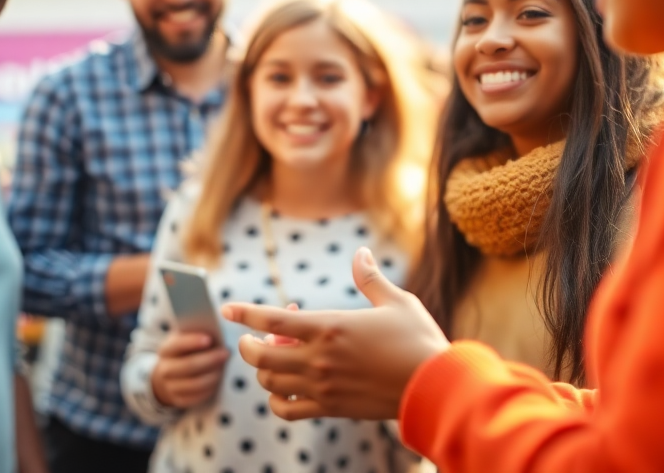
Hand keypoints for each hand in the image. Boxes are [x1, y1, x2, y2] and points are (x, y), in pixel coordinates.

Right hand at [150, 331, 228, 408]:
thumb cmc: (185, 352)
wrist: (170, 374)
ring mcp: (170, 386)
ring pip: (194, 384)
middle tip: (226, 353)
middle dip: (209, 359)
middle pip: (188, 365)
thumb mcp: (187, 339)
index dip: (192, 342)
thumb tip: (217, 337)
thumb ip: (198, 336)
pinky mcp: (179, 400)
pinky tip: (217, 381)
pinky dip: (209, 389)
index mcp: (166, 350)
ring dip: (212, 376)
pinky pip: (196, 397)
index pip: (177, 345)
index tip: (209, 339)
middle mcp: (165, 369)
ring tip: (223, 368)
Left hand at [222, 247, 449, 420]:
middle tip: (255, 337)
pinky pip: (287, 411)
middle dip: (248, 345)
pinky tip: (285, 390)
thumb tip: (360, 252)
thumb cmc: (419, 340)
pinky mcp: (331, 408)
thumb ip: (370, 278)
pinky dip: (276, 401)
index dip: (244, 313)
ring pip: (269, 383)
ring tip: (278, 358)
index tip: (228, 308)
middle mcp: (319, 359)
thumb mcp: (397, 301)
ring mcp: (322, 387)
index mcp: (330, 327)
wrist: (435, 387)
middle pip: (259, 356)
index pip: (271, 320)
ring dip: (264, 370)